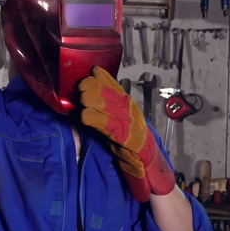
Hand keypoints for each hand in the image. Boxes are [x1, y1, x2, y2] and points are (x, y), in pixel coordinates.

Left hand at [78, 66, 174, 202]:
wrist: (147, 159)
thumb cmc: (129, 138)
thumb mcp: (118, 119)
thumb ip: (106, 107)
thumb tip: (87, 95)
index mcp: (128, 104)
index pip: (116, 88)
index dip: (105, 79)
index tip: (94, 70)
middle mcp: (130, 111)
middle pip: (111, 96)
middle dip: (96, 88)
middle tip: (82, 84)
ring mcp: (129, 124)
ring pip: (110, 109)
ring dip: (95, 101)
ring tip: (82, 96)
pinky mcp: (126, 138)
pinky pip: (110, 127)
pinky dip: (97, 120)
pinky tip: (85, 115)